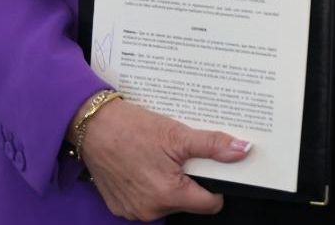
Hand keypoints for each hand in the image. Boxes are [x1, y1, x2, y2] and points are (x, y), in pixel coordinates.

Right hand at [78, 97, 250, 220]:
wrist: (92, 125)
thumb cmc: (131, 129)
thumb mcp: (178, 134)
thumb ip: (213, 146)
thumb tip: (242, 150)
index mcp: (168, 195)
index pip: (210, 204)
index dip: (217, 184)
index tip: (212, 167)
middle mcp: (150, 210)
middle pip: (188, 202)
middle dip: (190, 180)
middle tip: (182, 155)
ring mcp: (132, 210)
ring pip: (167, 202)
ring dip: (170, 183)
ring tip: (162, 157)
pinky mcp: (119, 205)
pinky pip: (146, 200)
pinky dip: (150, 185)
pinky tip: (145, 164)